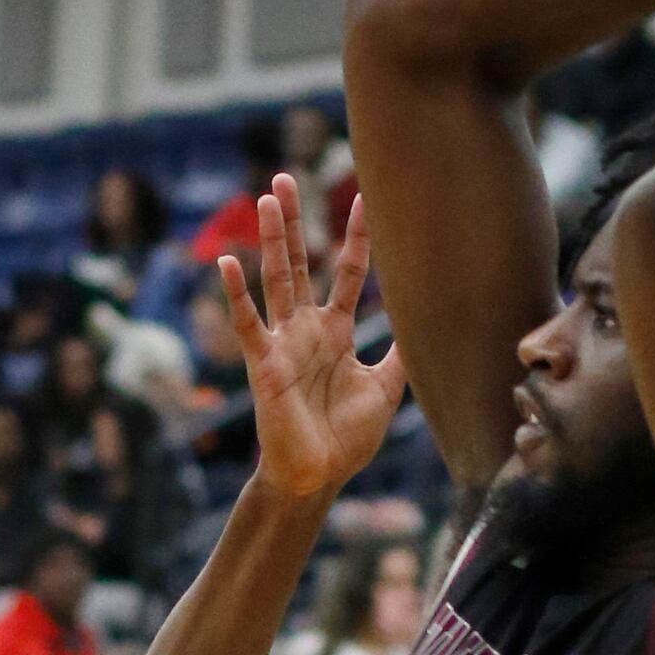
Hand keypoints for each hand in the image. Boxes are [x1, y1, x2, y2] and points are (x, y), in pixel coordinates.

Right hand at [223, 178, 405, 499]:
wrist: (317, 476)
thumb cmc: (346, 438)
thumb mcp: (386, 389)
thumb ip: (401, 355)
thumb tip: (428, 326)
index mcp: (334, 332)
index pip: (346, 274)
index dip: (356, 239)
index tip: (366, 199)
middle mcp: (306, 330)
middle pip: (299, 264)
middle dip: (293, 223)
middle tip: (285, 178)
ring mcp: (283, 344)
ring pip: (275, 282)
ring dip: (270, 241)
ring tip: (265, 200)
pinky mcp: (264, 365)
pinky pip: (248, 325)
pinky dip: (236, 296)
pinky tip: (226, 264)